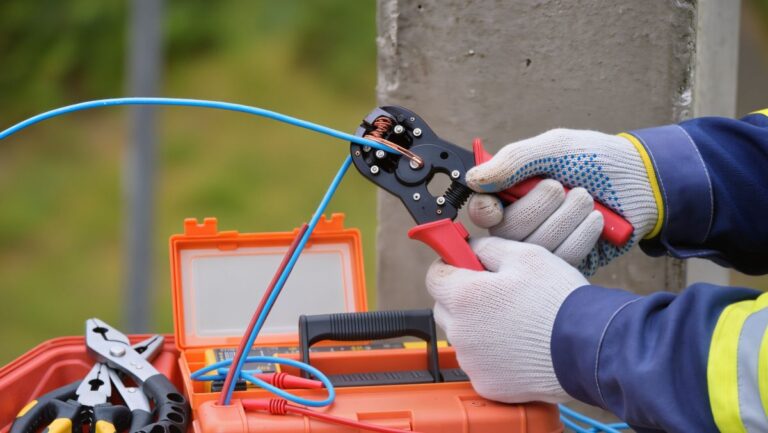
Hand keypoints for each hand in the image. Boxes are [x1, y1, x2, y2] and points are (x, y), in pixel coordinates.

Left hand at [427, 236, 587, 403]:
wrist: (588, 348)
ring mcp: (472, 362)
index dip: (449, 266)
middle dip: (462, 298)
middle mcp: (460, 331)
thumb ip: (487, 248)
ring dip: (478, 326)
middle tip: (495, 293)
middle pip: (445, 308)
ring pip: (463, 337)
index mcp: (463, 296)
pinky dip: (493, 355)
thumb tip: (469, 248)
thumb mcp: (525, 256)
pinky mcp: (487, 384)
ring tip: (516, 321)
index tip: (463, 265)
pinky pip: (480, 363)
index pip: (433, 277)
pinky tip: (519, 346)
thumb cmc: (559, 301)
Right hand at [466, 129, 658, 274]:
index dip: (486, 211)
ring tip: (586, 199)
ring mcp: (545, 246)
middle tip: (562, 189)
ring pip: (535, 248)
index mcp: (513, 192)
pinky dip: (580, 238)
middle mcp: (523, 222)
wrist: (644, 182)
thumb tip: (473, 179)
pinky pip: (561, 262)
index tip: (497, 206)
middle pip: (507, 232)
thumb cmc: (598, 160)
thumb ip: (514, 160)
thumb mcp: (555, 148)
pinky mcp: (569, 264)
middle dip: (538, 207)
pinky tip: (596, 221)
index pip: (482, 211)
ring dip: (564, 219)